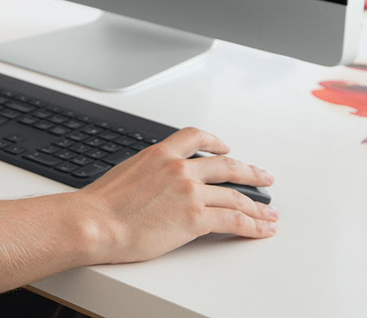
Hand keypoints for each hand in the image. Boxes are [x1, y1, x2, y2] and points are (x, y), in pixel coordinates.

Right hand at [75, 127, 277, 262]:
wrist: (96, 222)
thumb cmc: (101, 205)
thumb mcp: (124, 174)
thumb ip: (146, 174)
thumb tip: (152, 183)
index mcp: (159, 155)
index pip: (195, 138)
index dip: (215, 142)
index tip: (225, 147)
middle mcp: (178, 169)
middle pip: (226, 166)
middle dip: (250, 172)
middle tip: (264, 177)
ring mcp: (190, 193)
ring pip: (235, 196)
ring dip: (258, 206)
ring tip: (269, 213)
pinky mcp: (196, 218)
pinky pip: (234, 220)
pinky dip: (253, 225)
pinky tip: (261, 229)